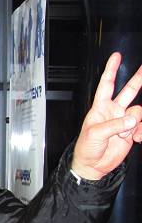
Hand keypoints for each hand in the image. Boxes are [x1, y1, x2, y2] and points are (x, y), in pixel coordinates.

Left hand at [72, 52, 141, 179]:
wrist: (93, 166)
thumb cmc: (86, 148)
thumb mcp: (95, 134)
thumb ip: (114, 125)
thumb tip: (132, 121)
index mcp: (100, 108)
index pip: (106, 85)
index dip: (111, 71)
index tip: (116, 57)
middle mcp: (113, 111)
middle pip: (129, 91)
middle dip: (138, 79)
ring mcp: (123, 121)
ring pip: (138, 112)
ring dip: (135, 123)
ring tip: (126, 136)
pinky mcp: (131, 132)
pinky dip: (141, 132)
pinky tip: (136, 139)